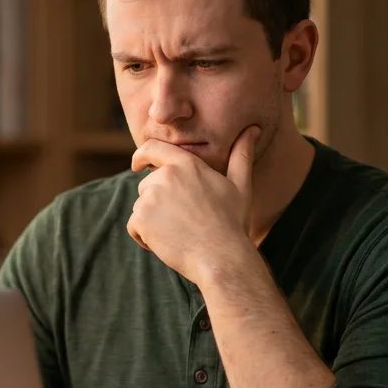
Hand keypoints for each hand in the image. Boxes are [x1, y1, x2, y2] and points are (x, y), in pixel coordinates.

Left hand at [128, 126, 259, 284]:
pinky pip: (134, 227)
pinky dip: (145, 237)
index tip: (138, 164)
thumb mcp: (240, 185)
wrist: (221, 257)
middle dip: (158, 202)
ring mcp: (150, 197)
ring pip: (141, 207)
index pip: (152, 148)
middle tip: (184, 221)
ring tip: (180, 232)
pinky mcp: (141, 219)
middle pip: (147, 185)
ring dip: (153, 221)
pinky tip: (168, 243)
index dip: (141, 155)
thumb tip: (253, 129)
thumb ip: (241, 155)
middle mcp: (164, 176)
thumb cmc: (232, 223)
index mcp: (186, 164)